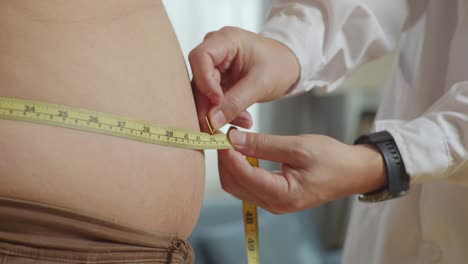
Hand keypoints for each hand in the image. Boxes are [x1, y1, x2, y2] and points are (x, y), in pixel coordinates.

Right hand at [189, 27, 299, 130]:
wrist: (288, 65)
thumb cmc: (279, 64)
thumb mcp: (260, 84)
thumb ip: (236, 102)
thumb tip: (213, 120)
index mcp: (226, 40)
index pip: (200, 58)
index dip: (204, 82)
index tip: (217, 101)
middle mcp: (216, 51)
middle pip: (199, 79)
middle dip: (210, 105)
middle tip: (217, 126)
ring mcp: (215, 66)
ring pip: (204, 94)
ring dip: (220, 112)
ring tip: (243, 121)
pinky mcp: (218, 81)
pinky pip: (213, 100)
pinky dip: (226, 112)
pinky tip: (242, 118)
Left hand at [219, 129, 386, 213]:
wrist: (353, 172)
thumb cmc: (332, 159)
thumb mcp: (297, 146)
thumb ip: (263, 144)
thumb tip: (233, 139)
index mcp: (282, 194)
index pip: (242, 176)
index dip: (227, 155)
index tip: (221, 134)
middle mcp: (274, 204)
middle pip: (233, 184)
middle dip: (224, 160)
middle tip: (224, 135)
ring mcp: (273, 203)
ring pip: (238, 186)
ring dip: (230, 164)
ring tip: (233, 140)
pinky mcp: (274, 197)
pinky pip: (248, 185)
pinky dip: (241, 168)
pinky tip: (243, 151)